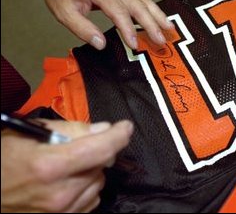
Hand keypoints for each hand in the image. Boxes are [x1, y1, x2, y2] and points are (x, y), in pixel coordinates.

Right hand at [1, 119, 133, 212]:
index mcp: (51, 166)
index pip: (101, 149)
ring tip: (67, 167)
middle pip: (101, 166)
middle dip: (97, 152)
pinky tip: (67, 183)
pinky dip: (86, 188)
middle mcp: (61, 193)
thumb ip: (70, 130)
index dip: (119, 135)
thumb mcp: (31, 134)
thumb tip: (103, 129)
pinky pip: (91, 199)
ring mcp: (63, 211)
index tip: (125, 127)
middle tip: (76, 148)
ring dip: (91, 171)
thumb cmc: (4, 160)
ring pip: (99, 182)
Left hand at [30, 0, 173, 49]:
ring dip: (157, 15)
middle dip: (151, 23)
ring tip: (168, 28)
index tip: (134, 45)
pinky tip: (160, 18)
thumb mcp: (64, 14)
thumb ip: (82, 29)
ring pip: (143, 0)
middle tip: (160, 40)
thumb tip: (101, 43)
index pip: (118, 11)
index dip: (128, 29)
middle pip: (137, 4)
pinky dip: (152, 9)